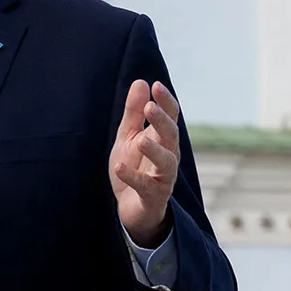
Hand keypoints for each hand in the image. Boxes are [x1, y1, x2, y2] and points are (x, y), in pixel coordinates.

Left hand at [111, 79, 180, 248]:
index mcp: (162, 140)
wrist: (131, 208)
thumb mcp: (128, 137)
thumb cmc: (134, 167)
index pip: (170, 117)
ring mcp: (163, 178)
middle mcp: (168, 157)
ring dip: (155, 150)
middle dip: (163, 121)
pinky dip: (133, 177)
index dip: (166, 102)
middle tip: (150, 107)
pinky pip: (146, 187)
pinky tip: (119, 167)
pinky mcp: (153, 197)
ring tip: (141, 140)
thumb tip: (141, 81)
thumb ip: (134, 112)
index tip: (156, 85)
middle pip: (172, 136)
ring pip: (167, 163)